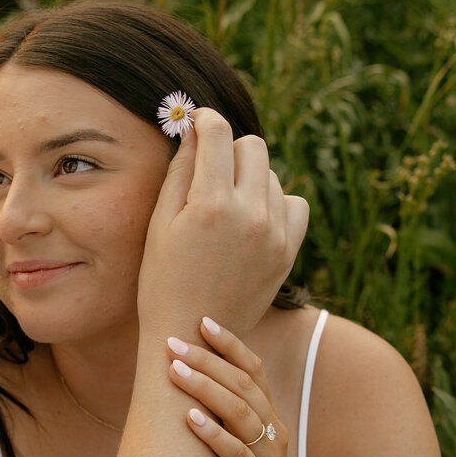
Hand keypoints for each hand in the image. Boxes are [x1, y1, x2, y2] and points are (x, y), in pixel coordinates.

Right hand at [137, 109, 308, 340]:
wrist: (192, 337)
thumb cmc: (163, 280)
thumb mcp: (160, 224)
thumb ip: (180, 172)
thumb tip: (194, 131)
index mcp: (212, 205)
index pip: (219, 133)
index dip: (205, 119)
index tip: (198, 122)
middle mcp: (250, 215)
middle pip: (253, 146)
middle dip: (229, 148)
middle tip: (210, 170)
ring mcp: (275, 234)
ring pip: (272, 174)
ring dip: (250, 178)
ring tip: (227, 205)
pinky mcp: (288, 252)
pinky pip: (295, 203)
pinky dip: (276, 203)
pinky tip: (253, 219)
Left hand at [166, 317, 315, 456]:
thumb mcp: (237, 451)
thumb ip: (224, 421)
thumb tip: (188, 386)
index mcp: (270, 420)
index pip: (254, 370)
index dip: (230, 344)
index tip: (201, 321)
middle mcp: (275, 433)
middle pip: (244, 384)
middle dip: (207, 360)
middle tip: (173, 344)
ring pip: (241, 413)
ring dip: (206, 389)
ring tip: (175, 372)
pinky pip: (237, 454)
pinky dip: (213, 435)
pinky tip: (189, 419)